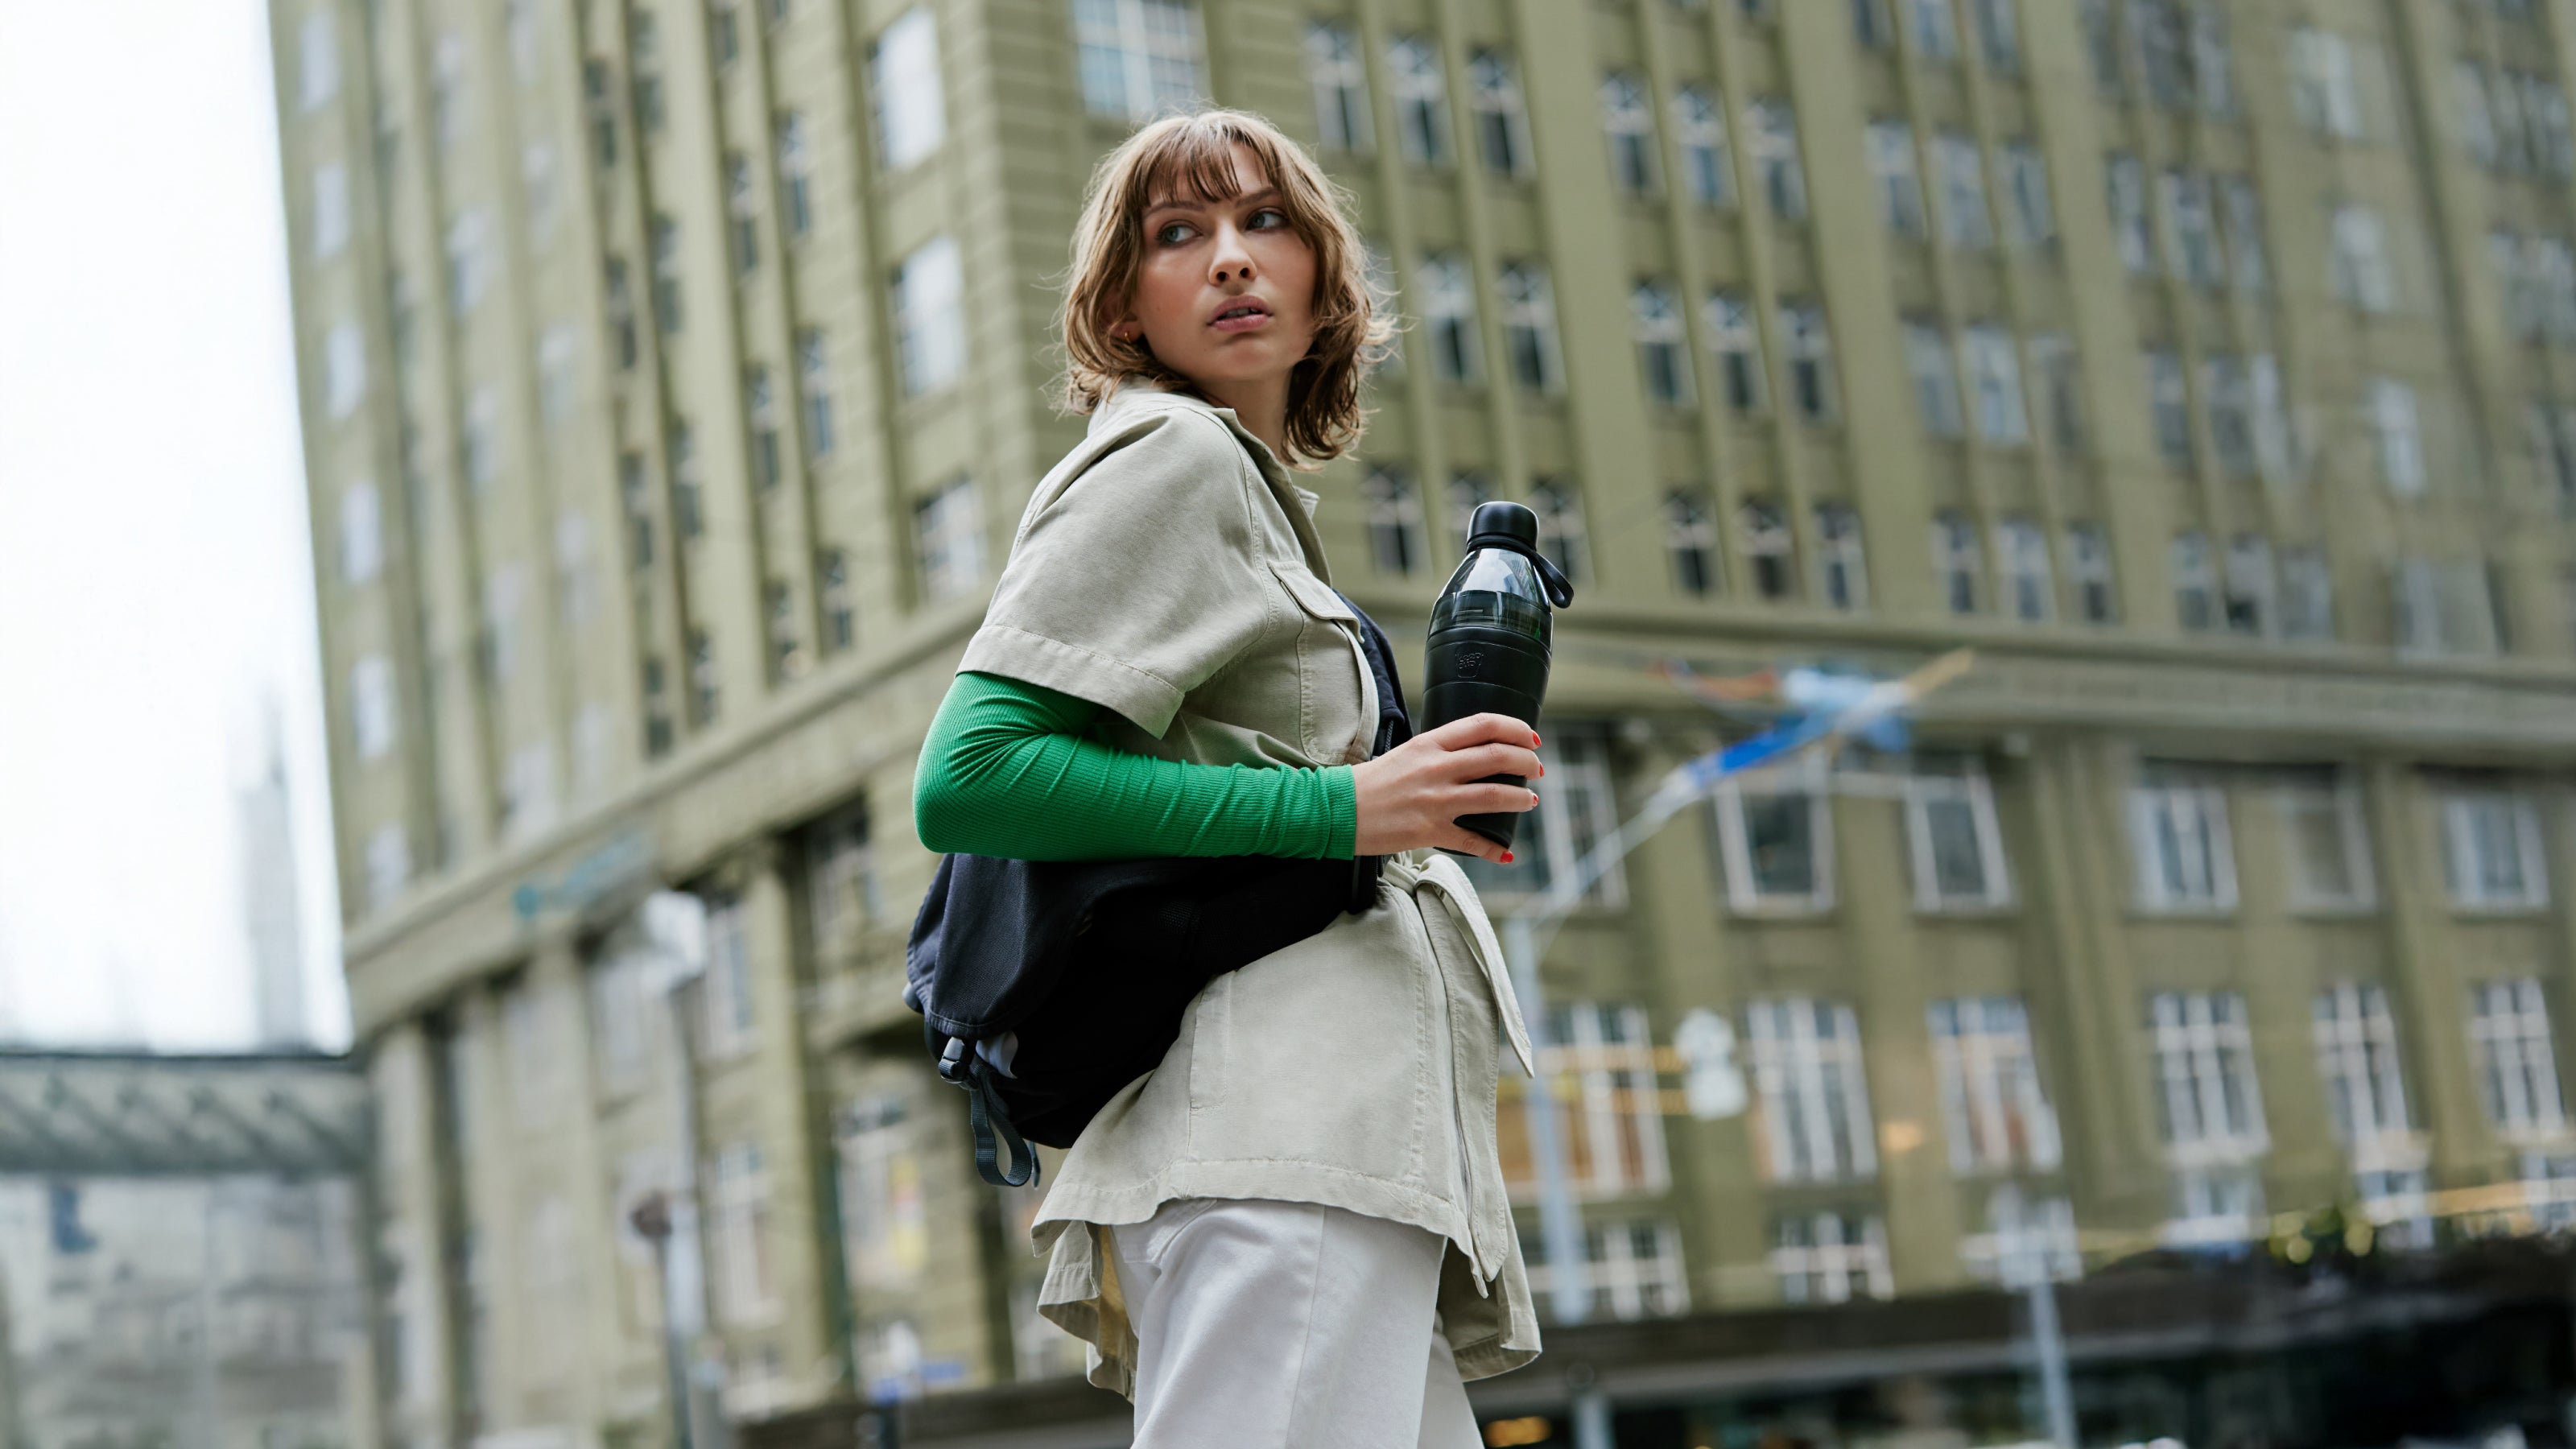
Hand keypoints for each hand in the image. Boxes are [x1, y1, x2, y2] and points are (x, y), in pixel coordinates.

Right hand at [1349, 714, 1543, 862]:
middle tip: (1535, 770)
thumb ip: (1439, 751)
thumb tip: (1473, 753)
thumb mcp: (1407, 753)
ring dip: (1521, 799)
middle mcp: (1437, 768)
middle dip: (1526, 763)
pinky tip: (1506, 853)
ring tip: (1530, 801)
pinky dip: (1494, 849)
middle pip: (1498, 757)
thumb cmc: (1371, 782)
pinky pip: (1472, 841)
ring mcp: (1436, 800)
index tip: (1530, 739)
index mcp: (1431, 744)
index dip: (1516, 730)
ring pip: (1494, 796)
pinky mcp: (1430, 831)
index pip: (1484, 725)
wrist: (1338, 810)